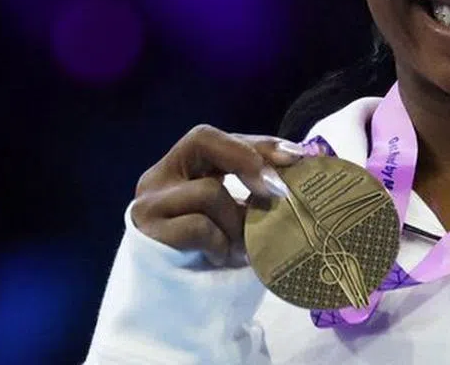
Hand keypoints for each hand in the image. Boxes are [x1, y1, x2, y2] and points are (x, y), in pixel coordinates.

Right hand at [131, 124, 303, 266]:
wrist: (177, 312)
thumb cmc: (213, 256)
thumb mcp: (236, 215)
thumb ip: (254, 189)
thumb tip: (301, 164)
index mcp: (181, 168)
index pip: (219, 138)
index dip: (257, 143)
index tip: (295, 157)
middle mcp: (158, 178)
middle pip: (202, 140)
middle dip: (247, 160)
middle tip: (278, 190)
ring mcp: (148, 204)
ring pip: (209, 191)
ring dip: (237, 223)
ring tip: (243, 248)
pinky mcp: (148, 233)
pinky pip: (199, 226)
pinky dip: (220, 243)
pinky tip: (220, 258)